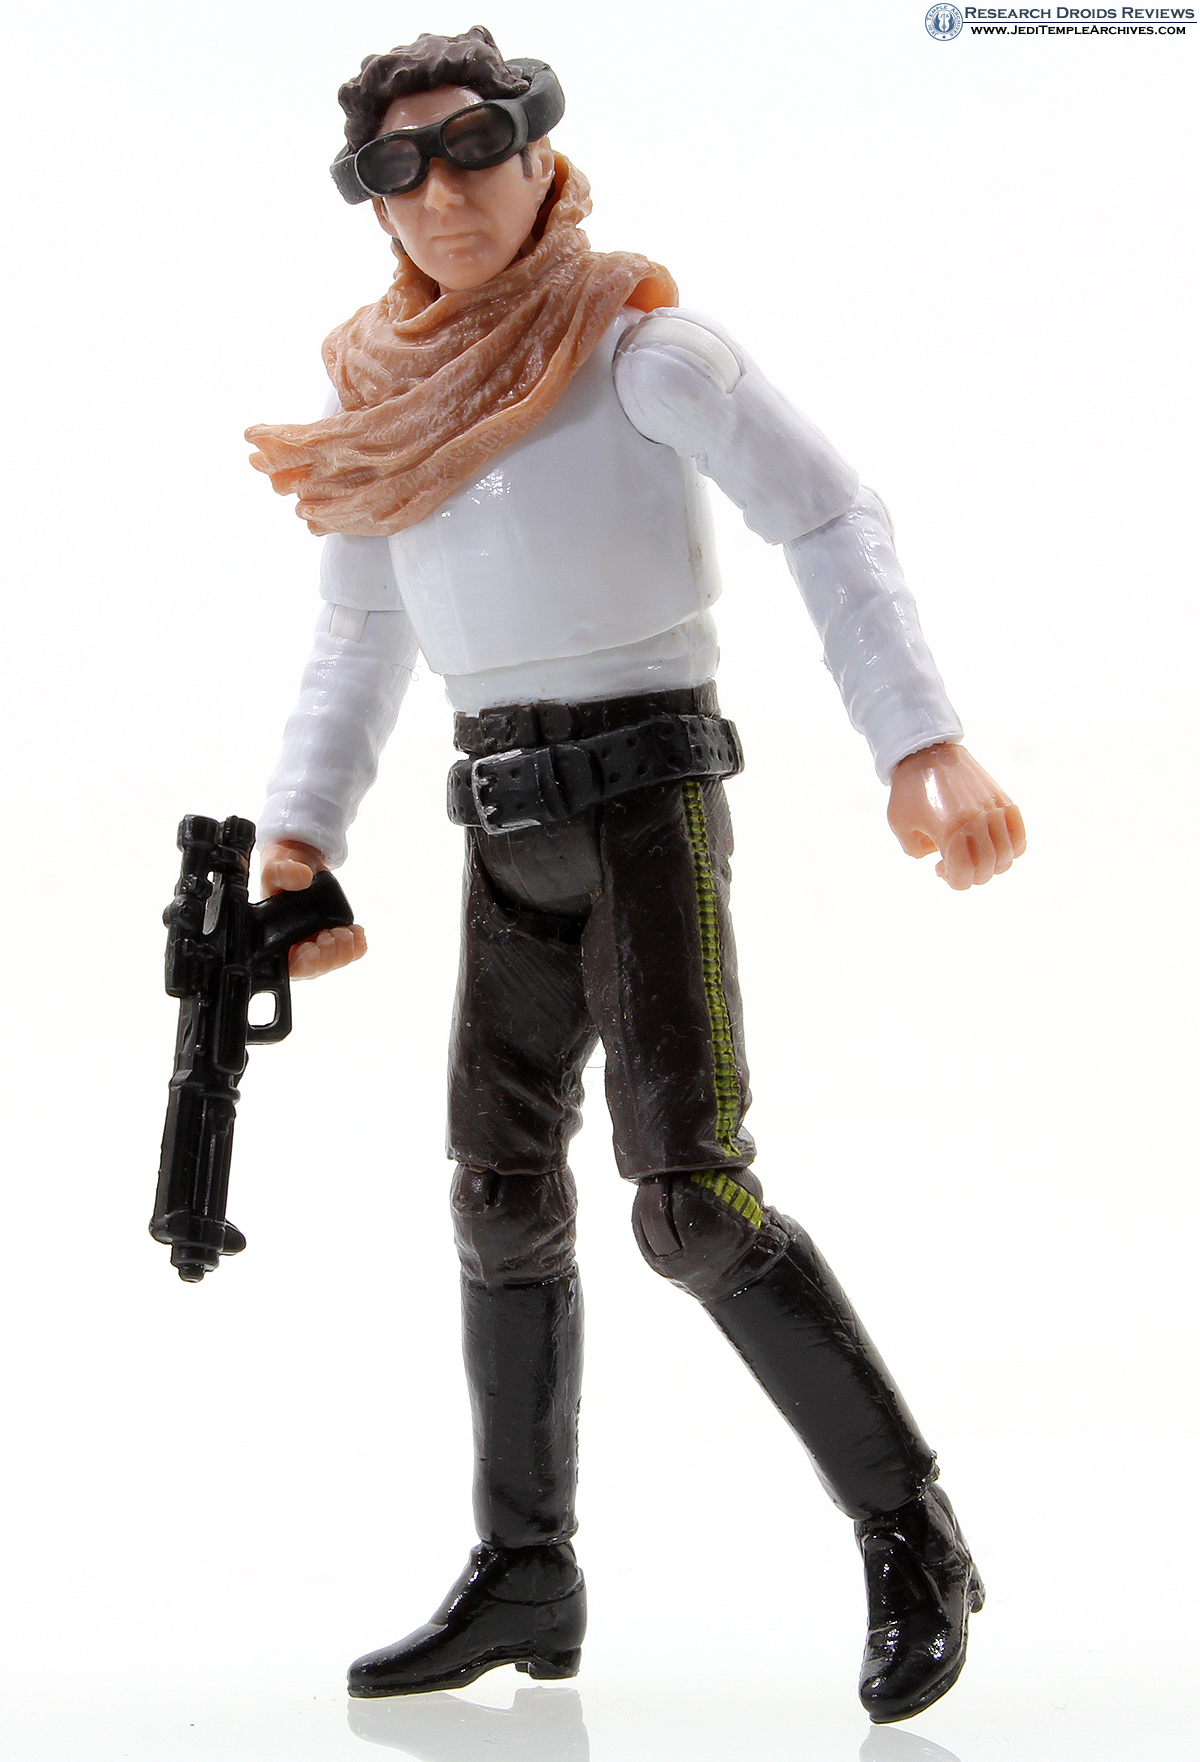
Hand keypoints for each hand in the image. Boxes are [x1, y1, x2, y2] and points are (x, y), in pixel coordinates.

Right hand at [259, 840, 367, 977]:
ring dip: (343, 950)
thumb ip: (283, 872)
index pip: (287, 968)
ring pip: (333, 964)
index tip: (311, 947)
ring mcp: (315, 947)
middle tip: (331, 932)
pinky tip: (356, 931)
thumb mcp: (276, 868)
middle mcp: (293, 948)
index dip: (302, 965)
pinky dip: (357, 946)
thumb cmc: (283, 874)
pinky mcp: (334, 942)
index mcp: (272, 939)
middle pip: (313, 970)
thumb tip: (302, 877)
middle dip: (327, 954)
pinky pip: (350, 954)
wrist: (302, 867)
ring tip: (343, 930)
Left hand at [887, 744, 1025, 890]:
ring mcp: (995, 811)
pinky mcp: (1004, 801)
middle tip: (954, 863)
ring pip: (1007, 857)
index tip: (940, 868)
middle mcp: (979, 822)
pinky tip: (992, 846)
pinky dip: (1010, 849)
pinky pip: (1019, 836)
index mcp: (952, 830)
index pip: (965, 875)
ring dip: (990, 865)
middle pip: (987, 870)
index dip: (953, 880)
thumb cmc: (909, 788)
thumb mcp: (900, 825)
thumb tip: (940, 861)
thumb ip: (916, 852)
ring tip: (974, 855)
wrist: (926, 751)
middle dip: (969, 875)